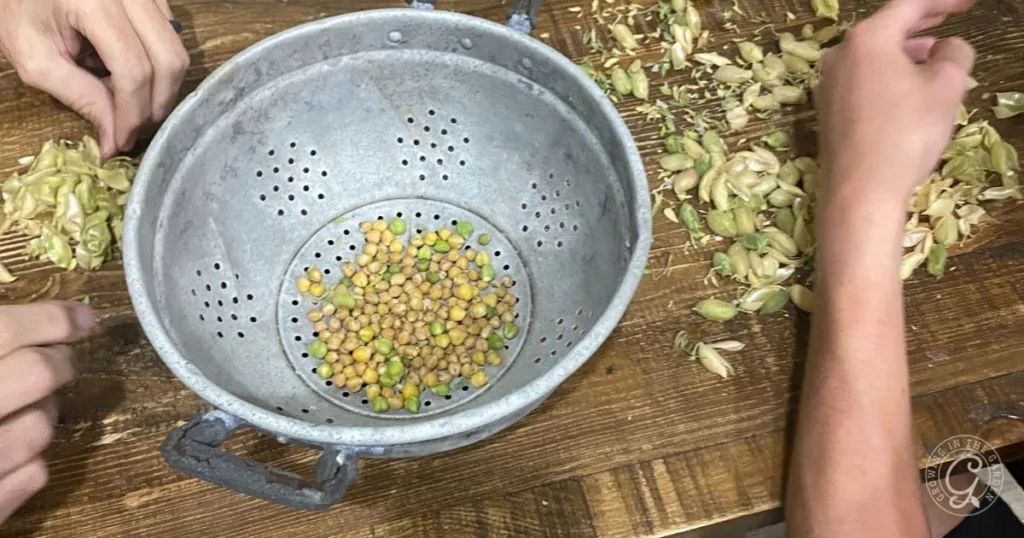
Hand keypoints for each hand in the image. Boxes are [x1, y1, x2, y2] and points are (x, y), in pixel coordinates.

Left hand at [0, 0, 189, 156]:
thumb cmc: (19, 11)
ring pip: (176, 49)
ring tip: (130, 102)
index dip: (132, 113)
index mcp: (95, 4)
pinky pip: (171, 37)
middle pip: (169, 60)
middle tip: (135, 128)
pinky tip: (129, 72)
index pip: (134, 69)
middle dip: (155, 104)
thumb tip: (115, 140)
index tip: (122, 140)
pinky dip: (157, 65)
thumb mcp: (37, 59)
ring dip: (160, 86)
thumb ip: (80, 97)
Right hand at [0, 302, 93, 523]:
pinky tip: (10, 448)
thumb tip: (11, 323)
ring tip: (28, 405)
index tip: (81, 317)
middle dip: (59, 362)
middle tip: (59, 359)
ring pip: (41, 426)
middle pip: (37, 373)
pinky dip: (30, 459)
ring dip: (45, 411)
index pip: (2, 331)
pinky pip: (32, 475)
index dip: (50, 319)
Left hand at [816, 0, 977, 207]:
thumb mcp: (945, 88)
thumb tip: (949, 47)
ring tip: (933, 53)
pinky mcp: (827, 109)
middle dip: (920, 22)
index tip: (967, 4)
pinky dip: (886, 73)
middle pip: (884, 27)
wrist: (860, 191)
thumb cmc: (904, 135)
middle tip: (948, 17)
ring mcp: (828, 83)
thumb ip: (954, 55)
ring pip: (871, 55)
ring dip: (903, 50)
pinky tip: (905, 86)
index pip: (908, 5)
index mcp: (867, 39)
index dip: (942, 2)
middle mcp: (839, 55)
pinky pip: (861, 78)